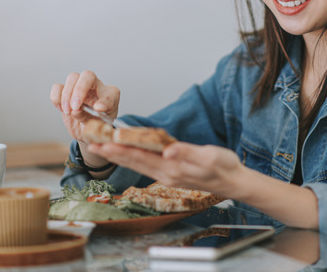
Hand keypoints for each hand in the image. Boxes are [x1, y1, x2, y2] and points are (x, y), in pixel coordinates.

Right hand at [49, 70, 119, 142]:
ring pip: (72, 78)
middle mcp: (96, 87)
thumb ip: (90, 119)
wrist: (87, 130)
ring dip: (67, 95)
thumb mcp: (99, 126)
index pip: (110, 92)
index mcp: (110, 95)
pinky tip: (62, 109)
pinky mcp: (66, 92)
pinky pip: (58, 87)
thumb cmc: (96, 125)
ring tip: (68, 111)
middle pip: (88, 76)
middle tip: (75, 107)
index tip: (98, 110)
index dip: (104, 100)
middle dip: (79, 90)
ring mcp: (80, 87)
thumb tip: (77, 110)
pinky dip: (56, 98)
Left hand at [87, 141, 244, 197]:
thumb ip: (187, 153)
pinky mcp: (171, 174)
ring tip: (102, 149)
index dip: (121, 150)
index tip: (103, 143)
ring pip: (138, 164)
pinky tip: (127, 154)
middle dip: (112, 153)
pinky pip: (146, 165)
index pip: (141, 157)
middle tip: (91, 145)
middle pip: (134, 162)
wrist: (235, 183)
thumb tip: (168, 150)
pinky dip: (132, 158)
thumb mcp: (209, 156)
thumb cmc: (224, 167)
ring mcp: (168, 176)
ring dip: (119, 156)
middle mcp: (166, 174)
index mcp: (172, 168)